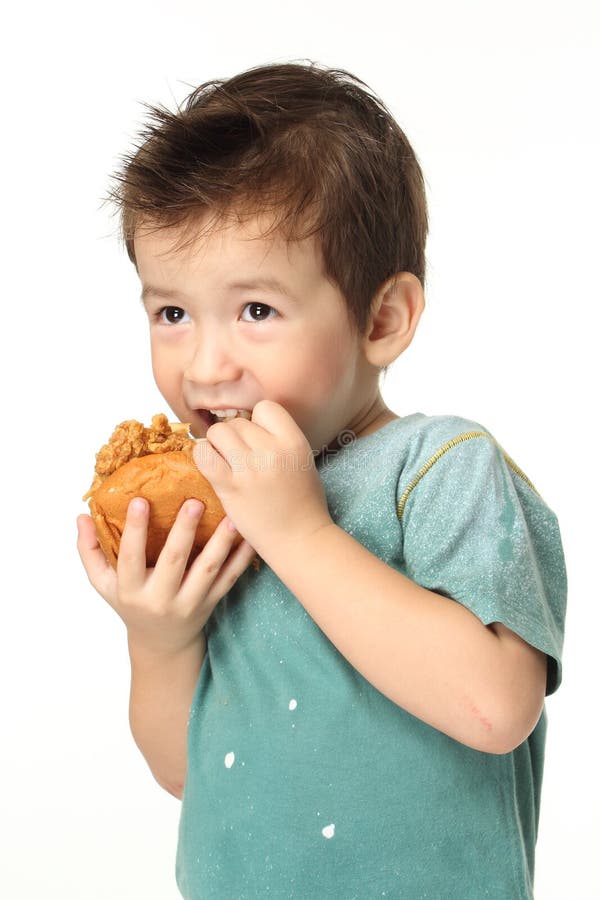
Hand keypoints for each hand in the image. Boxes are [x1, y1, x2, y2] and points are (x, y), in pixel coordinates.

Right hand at [77, 496, 255, 656]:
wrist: (161, 643)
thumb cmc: (130, 603)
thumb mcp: (104, 584)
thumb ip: (90, 551)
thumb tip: (81, 516)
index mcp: (132, 591)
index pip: (131, 558)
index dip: (136, 530)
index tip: (140, 501)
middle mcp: (161, 598)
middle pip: (174, 562)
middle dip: (184, 531)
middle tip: (195, 502)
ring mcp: (190, 602)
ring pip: (209, 571)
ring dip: (222, 544)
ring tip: (232, 517)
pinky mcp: (213, 602)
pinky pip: (231, 578)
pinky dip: (243, 558)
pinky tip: (252, 536)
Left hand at [193, 400, 332, 559]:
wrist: (300, 540)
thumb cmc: (303, 504)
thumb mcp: (302, 461)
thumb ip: (280, 440)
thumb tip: (251, 424)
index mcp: (294, 442)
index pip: (264, 407)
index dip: (257, 422)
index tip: (258, 440)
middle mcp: (273, 451)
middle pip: (238, 422)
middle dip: (236, 438)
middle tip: (240, 459)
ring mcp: (251, 469)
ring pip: (218, 432)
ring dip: (217, 445)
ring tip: (225, 462)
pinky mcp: (230, 487)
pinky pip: (203, 455)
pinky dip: (202, 456)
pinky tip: (211, 467)